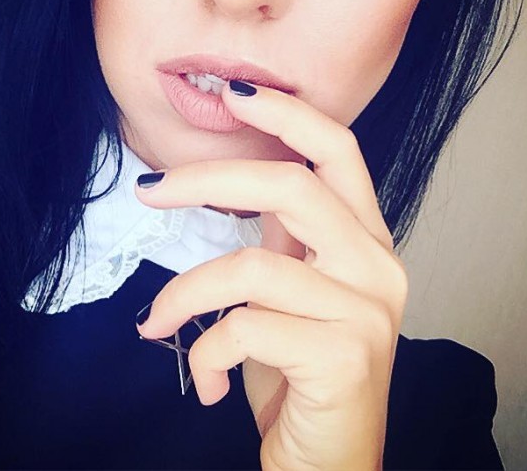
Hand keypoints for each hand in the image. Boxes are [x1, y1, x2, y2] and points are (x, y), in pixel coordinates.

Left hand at [134, 81, 407, 470]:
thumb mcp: (293, 289)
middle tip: (148, 189)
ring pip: (251, 267)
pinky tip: (202, 380)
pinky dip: (205, 352)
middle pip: (290, 186)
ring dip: (185, 294)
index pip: (339, 151)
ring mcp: (366, 311)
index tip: (234, 92)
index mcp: (366, 239)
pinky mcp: (344, 358)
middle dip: (206, 180)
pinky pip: (245, 328)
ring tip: (156, 322)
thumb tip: (219, 180)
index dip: (287, 114)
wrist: (329, 460)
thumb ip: (280, 236)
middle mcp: (378, 265)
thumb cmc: (301, 369)